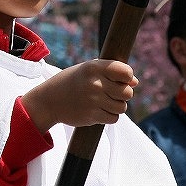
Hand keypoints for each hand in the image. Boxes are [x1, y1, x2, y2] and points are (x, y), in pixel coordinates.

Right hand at [22, 59, 137, 132]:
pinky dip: (110, 116)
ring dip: (117, 106)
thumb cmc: (73, 81)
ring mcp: (93, 101)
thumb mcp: (88, 69)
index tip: (121, 79)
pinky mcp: (92, 116)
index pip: (125, 71)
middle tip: (112, 93)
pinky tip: (100, 110)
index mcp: (94, 67)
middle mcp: (95, 83)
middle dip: (123, 94)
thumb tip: (135, 82)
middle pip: (127, 92)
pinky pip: (114, 118)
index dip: (128, 76)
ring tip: (105, 102)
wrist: (49, 100)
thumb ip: (111, 72)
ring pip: (122, 107)